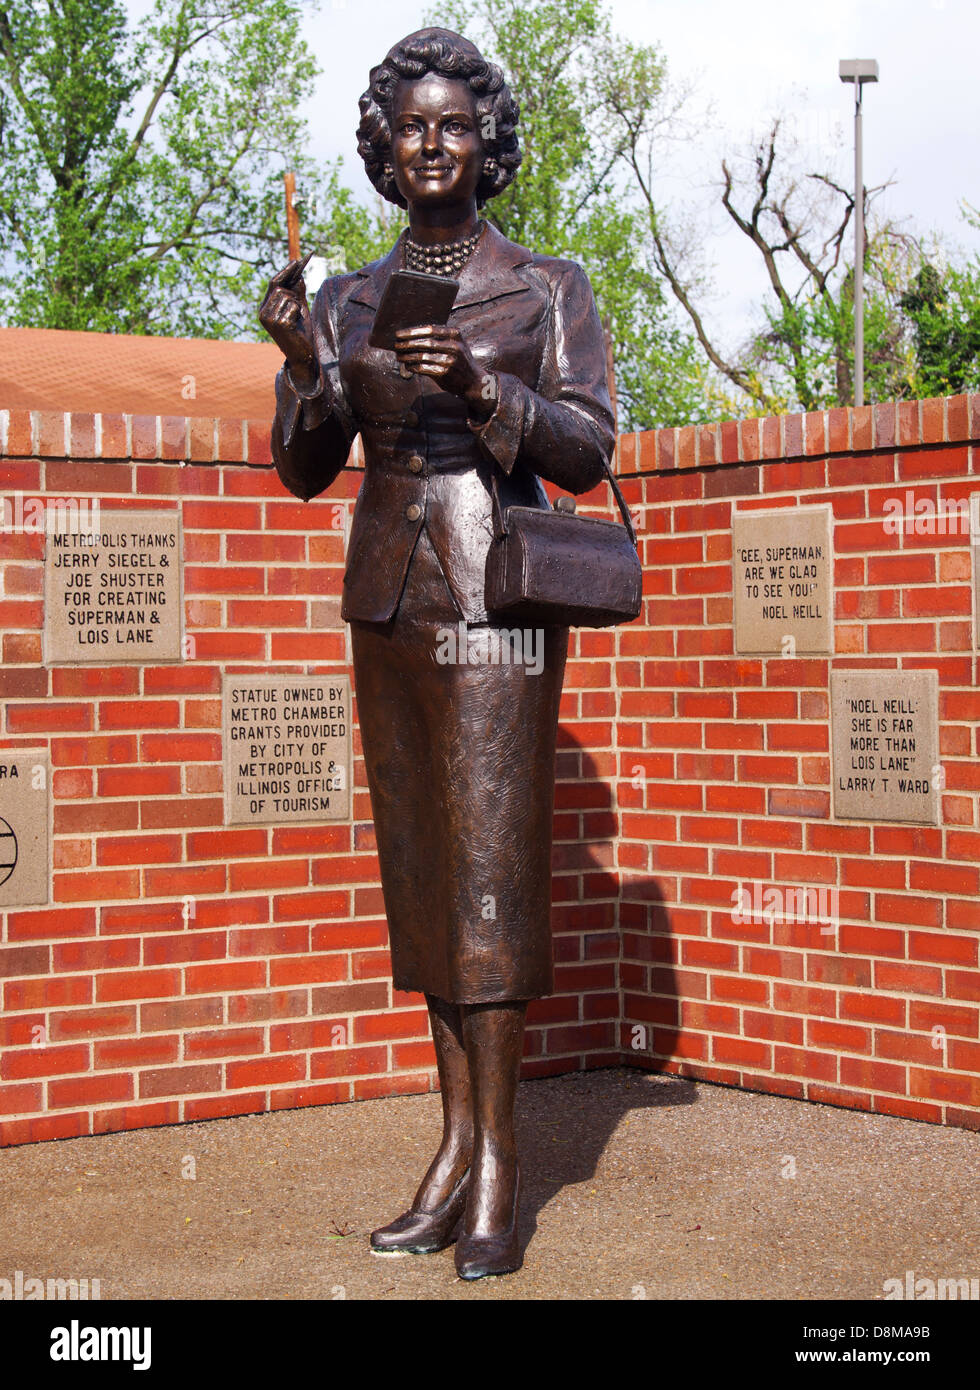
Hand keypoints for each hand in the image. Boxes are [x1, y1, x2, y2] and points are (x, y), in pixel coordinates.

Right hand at [259, 253, 316, 381]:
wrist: (304, 355)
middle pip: (280, 288)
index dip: (286, 271)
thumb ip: (297, 291)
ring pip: (287, 296)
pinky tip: (296, 325)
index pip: (274, 283)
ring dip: (296, 305)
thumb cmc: (301, 332)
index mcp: (265, 307)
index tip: (297, 261)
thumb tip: (298, 273)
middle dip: (293, 293)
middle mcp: (263, 312)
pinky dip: (298, 313)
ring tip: (297, 319)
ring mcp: (269, 319)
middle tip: (299, 304)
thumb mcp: (299, 308)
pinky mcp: (279, 324)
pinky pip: (293, 307)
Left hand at [394, 325, 495, 418]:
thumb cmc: (460, 361)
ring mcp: (449, 360)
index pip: (430, 329)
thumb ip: (439, 339)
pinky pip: (423, 368)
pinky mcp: (444, 373)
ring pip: (421, 356)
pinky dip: (412, 367)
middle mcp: (454, 346)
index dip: (412, 331)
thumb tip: (413, 336)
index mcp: (455, 335)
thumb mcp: (456, 344)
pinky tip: (407, 366)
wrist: (473, 382)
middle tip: (396, 344)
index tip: (400, 333)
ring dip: (407, 356)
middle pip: (424, 342)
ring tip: (398, 356)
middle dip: (407, 343)